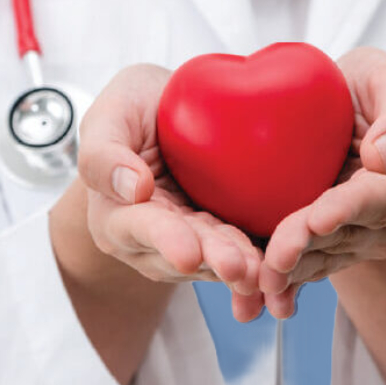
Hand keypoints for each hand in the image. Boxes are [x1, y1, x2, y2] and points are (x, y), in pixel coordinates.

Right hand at [78, 64, 265, 321]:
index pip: (140, 227)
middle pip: (186, 251)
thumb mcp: (111, 112)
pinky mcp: (225, 239)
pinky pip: (244, 254)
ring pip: (217, 261)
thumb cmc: (134, 109)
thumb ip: (104, 152)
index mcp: (116, 214)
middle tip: (238, 267)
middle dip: (213, 260)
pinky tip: (281, 276)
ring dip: (242, 269)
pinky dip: (262, 264)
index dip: (165, 240)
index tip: (187, 253)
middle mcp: (151, 240)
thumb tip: (133, 189)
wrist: (171, 111)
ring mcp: (191, 243)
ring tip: (264, 272)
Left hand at [259, 48, 385, 317]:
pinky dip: (280, 284)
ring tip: (258, 282)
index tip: (319, 215)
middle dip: (309, 247)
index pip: (382, 197)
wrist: (349, 114)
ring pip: (322, 259)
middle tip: (275, 256)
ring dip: (291, 274)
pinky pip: (304, 269)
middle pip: (346, 236)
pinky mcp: (327, 249)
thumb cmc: (373, 92)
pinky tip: (253, 299)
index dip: (350, 208)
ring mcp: (359, 240)